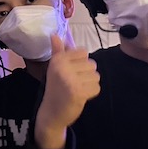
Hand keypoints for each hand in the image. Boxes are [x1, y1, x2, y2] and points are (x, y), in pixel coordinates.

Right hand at [34, 34, 100, 148]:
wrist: (51, 113)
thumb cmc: (55, 89)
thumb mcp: (55, 68)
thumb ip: (59, 52)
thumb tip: (55, 35)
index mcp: (58, 59)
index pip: (83, 52)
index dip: (81, 63)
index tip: (71, 72)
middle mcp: (63, 67)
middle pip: (91, 64)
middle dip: (86, 75)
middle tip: (73, 83)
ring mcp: (70, 80)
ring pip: (95, 76)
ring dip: (89, 84)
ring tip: (77, 89)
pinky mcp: (78, 92)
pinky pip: (96, 87)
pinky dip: (91, 93)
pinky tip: (80, 96)